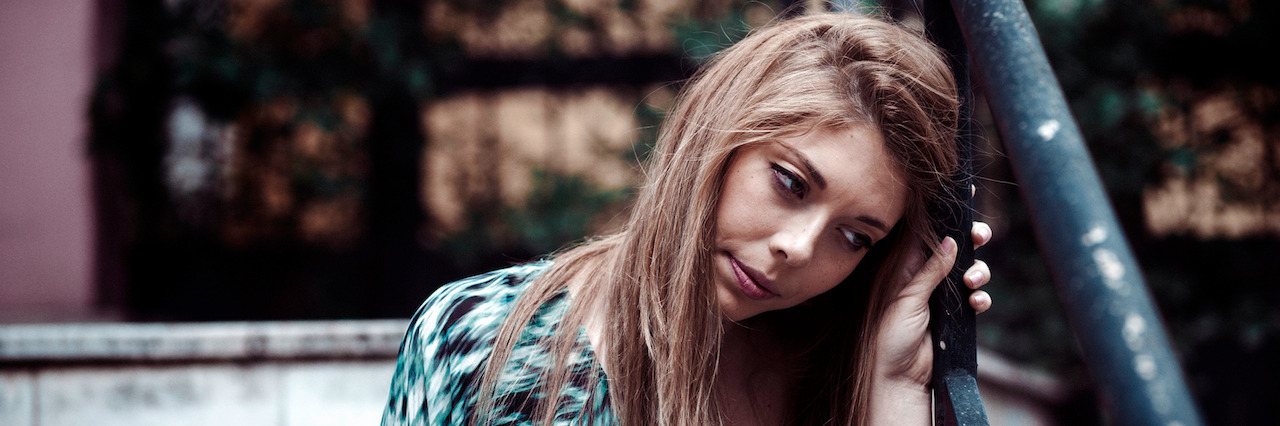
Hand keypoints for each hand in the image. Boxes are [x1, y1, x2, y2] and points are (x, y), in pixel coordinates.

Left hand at [867, 214, 993, 423]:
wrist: (899, 377)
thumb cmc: (891, 337)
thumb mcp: (907, 299)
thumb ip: (930, 270)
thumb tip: (949, 241)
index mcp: (906, 267)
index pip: (927, 232)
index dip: (945, 214)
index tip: (966, 195)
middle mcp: (925, 277)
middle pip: (954, 247)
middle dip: (972, 239)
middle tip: (981, 235)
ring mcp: (943, 295)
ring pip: (970, 270)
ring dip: (978, 271)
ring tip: (972, 282)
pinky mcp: (957, 315)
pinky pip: (976, 298)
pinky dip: (981, 298)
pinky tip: (976, 303)